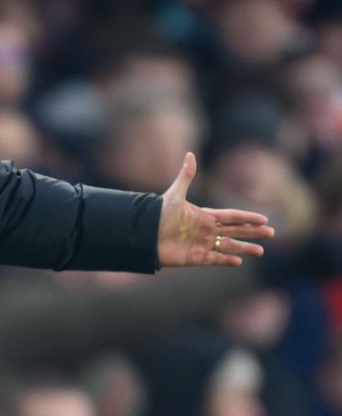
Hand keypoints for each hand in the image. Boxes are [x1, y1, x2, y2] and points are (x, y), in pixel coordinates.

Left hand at [158, 152, 273, 266]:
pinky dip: (226, 261)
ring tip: (260, 251)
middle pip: (234, 231)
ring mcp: (200, 244)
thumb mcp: (174, 195)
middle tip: (271, 233)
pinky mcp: (194, 258)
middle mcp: (204, 230)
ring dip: (244, 248)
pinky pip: (214, 260)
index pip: (230, 217)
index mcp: (203, 216)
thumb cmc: (158, 214)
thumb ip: (185, 176)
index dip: (247, 218)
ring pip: (227, 246)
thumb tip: (190, 154)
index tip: (263, 219)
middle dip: (252, 232)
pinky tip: (239, 261)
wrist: (143, 235)